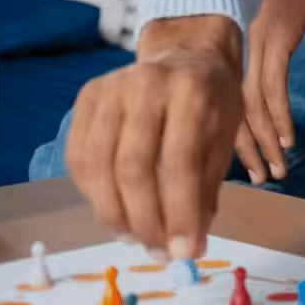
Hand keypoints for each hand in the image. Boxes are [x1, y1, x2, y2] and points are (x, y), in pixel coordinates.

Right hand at [66, 14, 242, 261]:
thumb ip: (206, 190)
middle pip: (133, 167)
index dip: (179, 213)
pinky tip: (114, 211)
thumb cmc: (212, 100)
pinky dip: (92, 193)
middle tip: (158, 252)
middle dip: (145, 220)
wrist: (187, 52)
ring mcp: (110, 87)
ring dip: (114, 214)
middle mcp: (147, 84)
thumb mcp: (225, 136)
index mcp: (193, 90)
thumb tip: (188, 247)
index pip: (181, 162)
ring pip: (98, 166)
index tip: (183, 252)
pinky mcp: (87, 96)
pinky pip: (79, 157)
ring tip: (135, 238)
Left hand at [233, 0, 304, 185]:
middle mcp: (232, 40)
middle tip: (254, 179)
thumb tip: (244, 67)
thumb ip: (247, 32)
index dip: (222, 134)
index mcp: (223, 35)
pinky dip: (279, 116)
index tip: (229, 165)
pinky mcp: (278, 33)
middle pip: (229, 107)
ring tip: (272, 171)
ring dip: (262, 142)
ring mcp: (254, 37)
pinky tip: (287, 140)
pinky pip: (274, 85)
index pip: (214, 96)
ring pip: (250, 103)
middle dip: (241, 149)